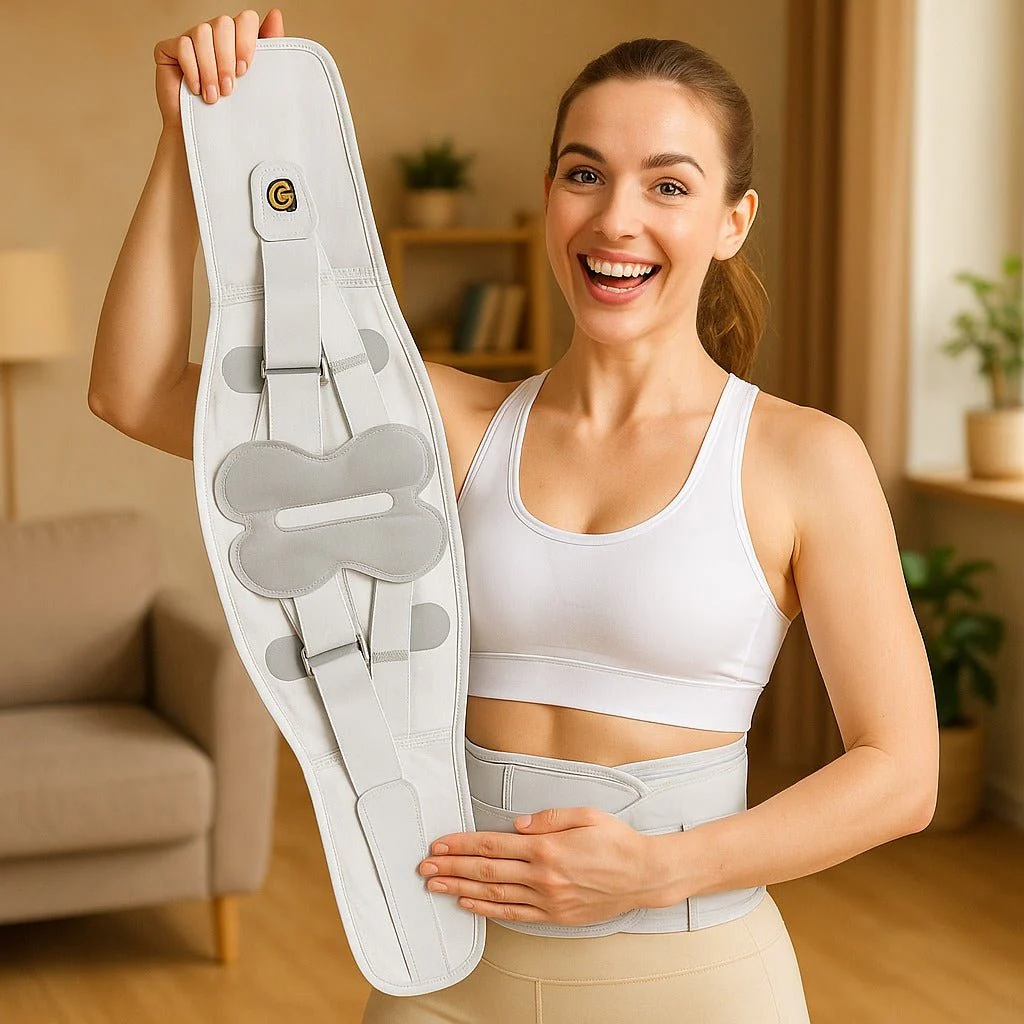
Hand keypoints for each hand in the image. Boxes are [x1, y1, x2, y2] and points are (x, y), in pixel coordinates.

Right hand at [153, 8, 284, 131]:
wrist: (203, 137)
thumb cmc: (231, 112)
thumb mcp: (256, 81)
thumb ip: (268, 47)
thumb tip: (275, 14)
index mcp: (236, 40)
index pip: (245, 19)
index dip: (246, 42)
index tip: (244, 70)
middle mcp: (213, 35)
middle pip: (223, 24)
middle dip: (227, 59)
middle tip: (229, 88)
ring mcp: (189, 39)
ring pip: (202, 33)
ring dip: (210, 68)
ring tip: (214, 96)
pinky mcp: (168, 49)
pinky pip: (182, 45)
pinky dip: (192, 69)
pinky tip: (195, 89)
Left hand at [417, 806, 665, 925]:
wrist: (643, 875)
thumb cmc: (617, 842)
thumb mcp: (585, 815)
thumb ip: (548, 818)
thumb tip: (517, 823)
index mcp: (546, 847)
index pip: (493, 846)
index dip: (462, 845)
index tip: (440, 845)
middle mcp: (542, 875)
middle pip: (486, 871)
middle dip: (452, 868)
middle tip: (425, 868)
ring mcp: (547, 898)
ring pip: (494, 894)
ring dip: (461, 889)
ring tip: (437, 886)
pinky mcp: (554, 915)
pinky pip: (514, 914)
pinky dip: (488, 910)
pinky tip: (469, 905)